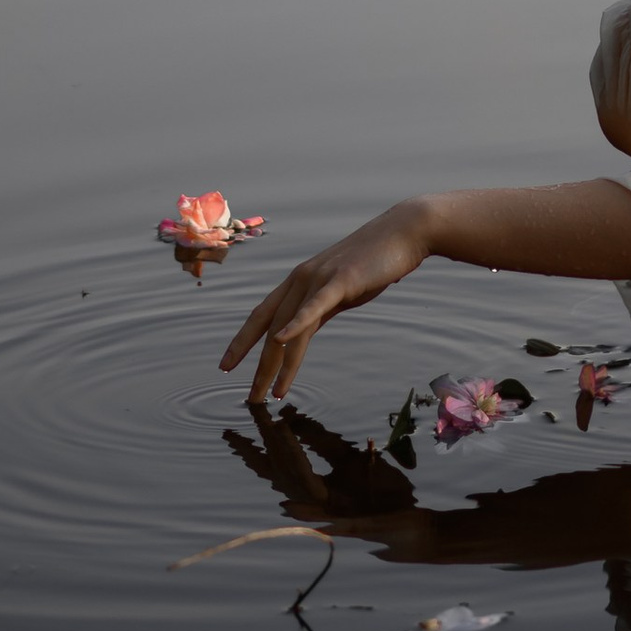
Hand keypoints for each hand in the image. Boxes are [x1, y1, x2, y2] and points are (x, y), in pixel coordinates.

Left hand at [221, 201, 428, 406]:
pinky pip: (314, 307)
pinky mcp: (340, 280)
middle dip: (257, 365)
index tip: (227, 365)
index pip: (262, 315)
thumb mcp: (341, 290)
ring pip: (288, 326)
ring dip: (276, 363)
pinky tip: (281, 341)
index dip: (243, 341)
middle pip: (269, 327)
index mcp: (300, 282)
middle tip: (250, 398)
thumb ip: (321, 308)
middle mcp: (301, 279)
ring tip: (269, 392)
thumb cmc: (375, 261)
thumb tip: (306, 329)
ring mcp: (319, 278)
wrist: (403, 232)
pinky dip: (295, 325)